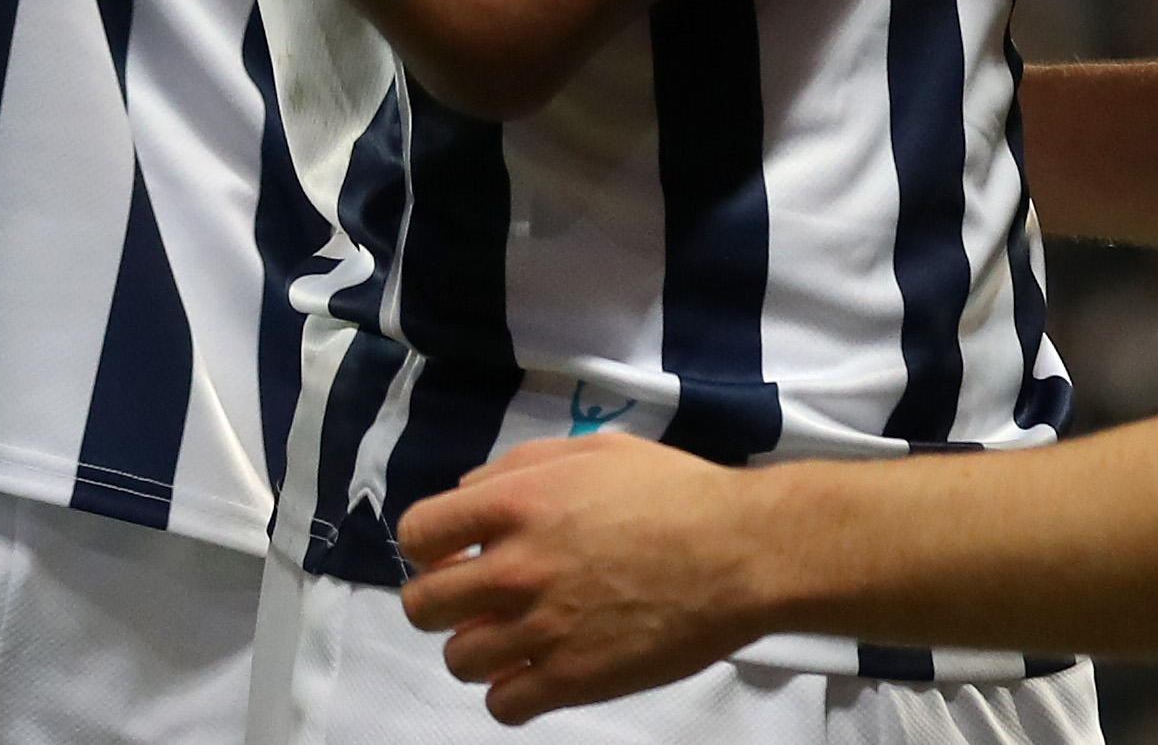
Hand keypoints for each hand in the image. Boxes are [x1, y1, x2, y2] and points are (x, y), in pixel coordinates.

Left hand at [397, 436, 767, 722]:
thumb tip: (467, 493)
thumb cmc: (675, 492)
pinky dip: (511, 693)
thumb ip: (519, 467)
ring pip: (458, 660)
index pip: (417, 533)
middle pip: (423, 606)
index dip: (428, 546)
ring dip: (477, 649)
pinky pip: (502, 705)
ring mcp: (542, 629)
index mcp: (517, 504)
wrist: (740, 552)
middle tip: (476, 600)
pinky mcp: (573, 679)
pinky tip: (536, 671)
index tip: (452, 553)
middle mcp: (517, 567)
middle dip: (441, 602)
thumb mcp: (594, 451)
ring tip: (513, 638)